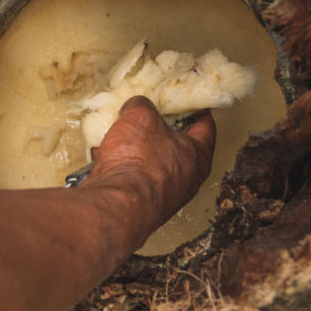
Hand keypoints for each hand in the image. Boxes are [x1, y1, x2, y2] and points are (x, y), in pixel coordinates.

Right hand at [85, 96, 215, 244]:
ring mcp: (163, 196)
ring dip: (136, 150)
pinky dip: (121, 167)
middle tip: (149, 119)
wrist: (114, 205)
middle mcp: (186, 180)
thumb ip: (141, 106)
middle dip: (159, 132)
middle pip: (176, 148)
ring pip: (152, 164)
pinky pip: (133, 179)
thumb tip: (136, 106)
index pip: (206, 128)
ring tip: (120, 138)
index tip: (194, 105)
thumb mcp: (140, 116)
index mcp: (198, 157)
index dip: (199, 112)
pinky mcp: (140, 205)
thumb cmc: (138, 161)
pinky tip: (105, 159)